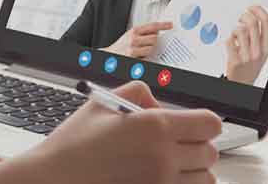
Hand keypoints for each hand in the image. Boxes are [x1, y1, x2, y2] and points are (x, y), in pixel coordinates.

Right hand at [17, 81, 220, 183]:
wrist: (57, 178)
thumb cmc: (74, 144)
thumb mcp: (102, 104)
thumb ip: (138, 93)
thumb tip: (159, 104)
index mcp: (154, 126)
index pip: (209, 124)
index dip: (201, 121)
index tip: (191, 123)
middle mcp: (164, 157)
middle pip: (210, 152)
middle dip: (196, 145)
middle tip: (173, 142)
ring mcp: (163, 183)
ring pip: (205, 178)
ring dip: (193, 169)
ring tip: (167, 163)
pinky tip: (162, 177)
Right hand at [103, 21, 173, 57]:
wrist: (109, 56)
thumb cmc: (121, 46)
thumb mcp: (130, 36)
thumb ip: (142, 33)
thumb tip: (157, 32)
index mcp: (133, 31)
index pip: (152, 26)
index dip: (163, 25)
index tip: (170, 24)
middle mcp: (133, 39)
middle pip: (155, 38)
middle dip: (154, 41)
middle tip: (149, 43)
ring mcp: (134, 50)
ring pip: (152, 49)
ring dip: (150, 51)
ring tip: (143, 51)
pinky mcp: (134, 59)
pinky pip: (148, 58)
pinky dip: (146, 58)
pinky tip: (140, 57)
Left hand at [225, 5, 267, 84]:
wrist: (243, 83)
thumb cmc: (250, 64)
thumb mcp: (261, 50)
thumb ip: (258, 34)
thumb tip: (251, 15)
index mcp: (267, 46)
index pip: (267, 21)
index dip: (258, 10)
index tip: (250, 7)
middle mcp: (259, 51)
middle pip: (252, 22)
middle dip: (243, 16)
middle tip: (239, 18)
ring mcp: (247, 56)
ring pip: (240, 30)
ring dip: (234, 29)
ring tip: (235, 35)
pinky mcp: (235, 60)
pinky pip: (229, 40)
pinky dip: (228, 39)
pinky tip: (230, 43)